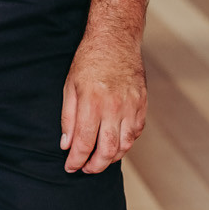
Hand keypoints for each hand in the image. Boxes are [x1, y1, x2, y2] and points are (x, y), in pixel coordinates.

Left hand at [60, 31, 146, 173]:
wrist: (115, 39)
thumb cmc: (89, 60)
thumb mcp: (70, 86)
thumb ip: (68, 118)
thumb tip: (66, 144)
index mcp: (92, 103)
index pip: (84, 143)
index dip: (76, 160)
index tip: (70, 167)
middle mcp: (114, 108)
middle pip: (107, 150)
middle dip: (94, 166)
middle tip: (85, 169)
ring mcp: (131, 107)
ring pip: (124, 145)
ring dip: (111, 158)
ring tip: (99, 160)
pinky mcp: (142, 104)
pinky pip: (135, 133)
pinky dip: (125, 144)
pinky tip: (115, 145)